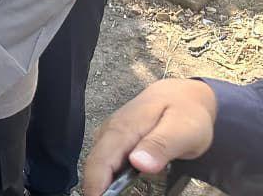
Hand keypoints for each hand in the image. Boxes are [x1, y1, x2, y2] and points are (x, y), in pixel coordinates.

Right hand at [81, 78, 216, 195]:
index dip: (96, 188)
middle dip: (99, 190)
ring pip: (99, 166)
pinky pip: (106, 163)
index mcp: (123, 129)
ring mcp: (111, 136)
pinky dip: (110, 180)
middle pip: (95, 167)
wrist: (182, 95)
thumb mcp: (184, 130)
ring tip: (117, 194)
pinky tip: (121, 189)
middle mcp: (110, 132)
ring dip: (104, 186)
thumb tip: (138, 163)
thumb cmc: (186, 112)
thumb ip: (161, 146)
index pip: (99, 162)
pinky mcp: (116, 142)